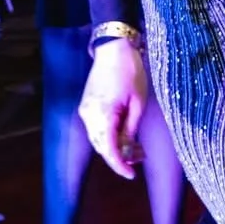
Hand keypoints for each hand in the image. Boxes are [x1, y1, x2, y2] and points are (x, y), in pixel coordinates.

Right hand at [79, 38, 149, 179]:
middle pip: (101, 147)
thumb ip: (130, 129)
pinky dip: (108, 135)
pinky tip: (123, 135)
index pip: (108, 150)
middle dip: (118, 157)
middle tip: (139, 160)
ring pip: (97, 139)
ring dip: (114, 147)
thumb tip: (127, 150)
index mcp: (102, 114)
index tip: (132, 175)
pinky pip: (96, 128)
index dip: (119, 165)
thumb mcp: (138, 102)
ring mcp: (85, 110)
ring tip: (135, 148)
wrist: (113, 48)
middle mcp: (88, 115)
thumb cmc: (130, 72)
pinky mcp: (86, 105)